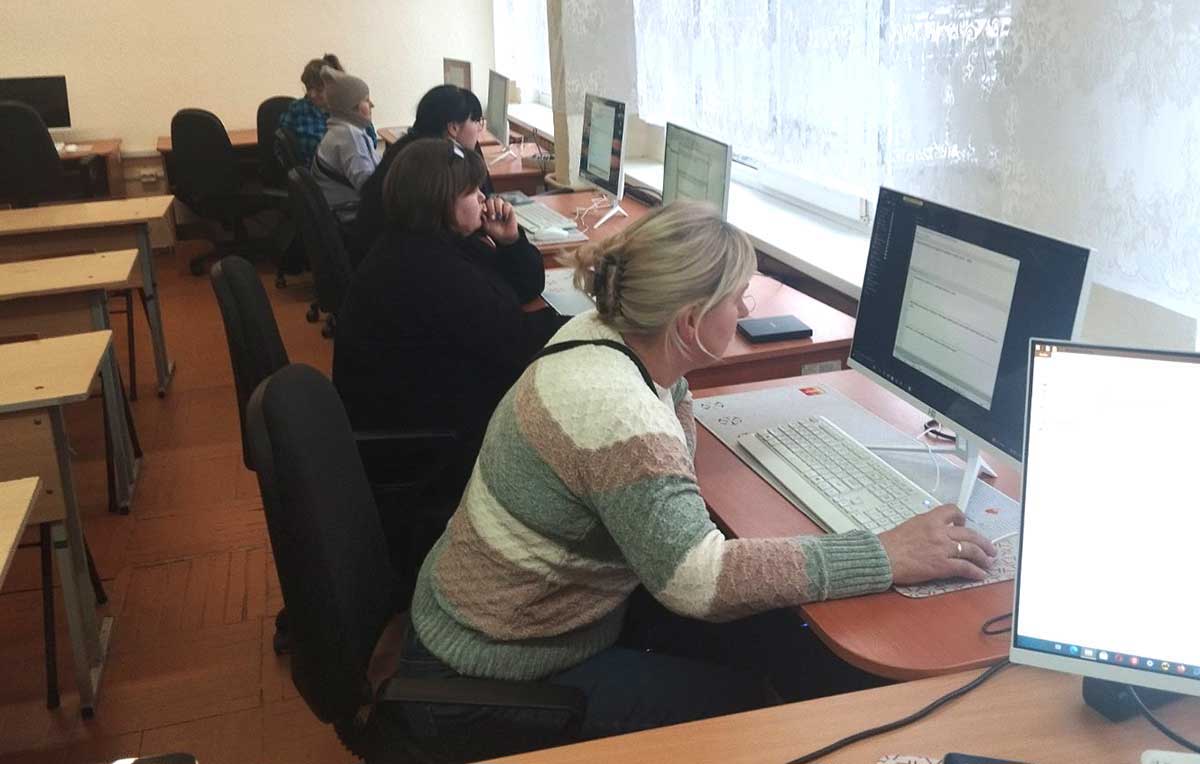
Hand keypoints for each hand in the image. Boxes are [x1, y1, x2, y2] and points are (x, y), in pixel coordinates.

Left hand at [480, 196, 518, 244]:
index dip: (484, 208)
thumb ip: (482, 219)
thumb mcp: (485, 226)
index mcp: (486, 211)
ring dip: (498, 208)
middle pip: (490, 201)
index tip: (486, 216)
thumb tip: (480, 211)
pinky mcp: (509, 208)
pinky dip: (505, 210)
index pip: (483, 204)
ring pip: (498, 200)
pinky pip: (506, 204)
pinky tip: (505, 218)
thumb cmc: (494, 231)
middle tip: (492, 217)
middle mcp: (493, 207)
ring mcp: (501, 207)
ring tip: (499, 217)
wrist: (505, 236)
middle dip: (491, 208)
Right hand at [878, 504, 996, 584]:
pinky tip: (979, 574)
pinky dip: (975, 571)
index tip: (964, 522)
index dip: (961, 517)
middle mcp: (939, 532)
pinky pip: (965, 567)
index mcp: (929, 520)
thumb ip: (924, 527)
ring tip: (988, 562)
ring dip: (983, 557)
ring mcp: (942, 549)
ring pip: (972, 550)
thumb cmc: (890, 544)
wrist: (883, 557)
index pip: (952, 511)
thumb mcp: (909, 526)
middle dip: (983, 542)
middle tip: (989, 548)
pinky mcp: (942, 565)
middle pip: (969, 534)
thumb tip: (932, 532)